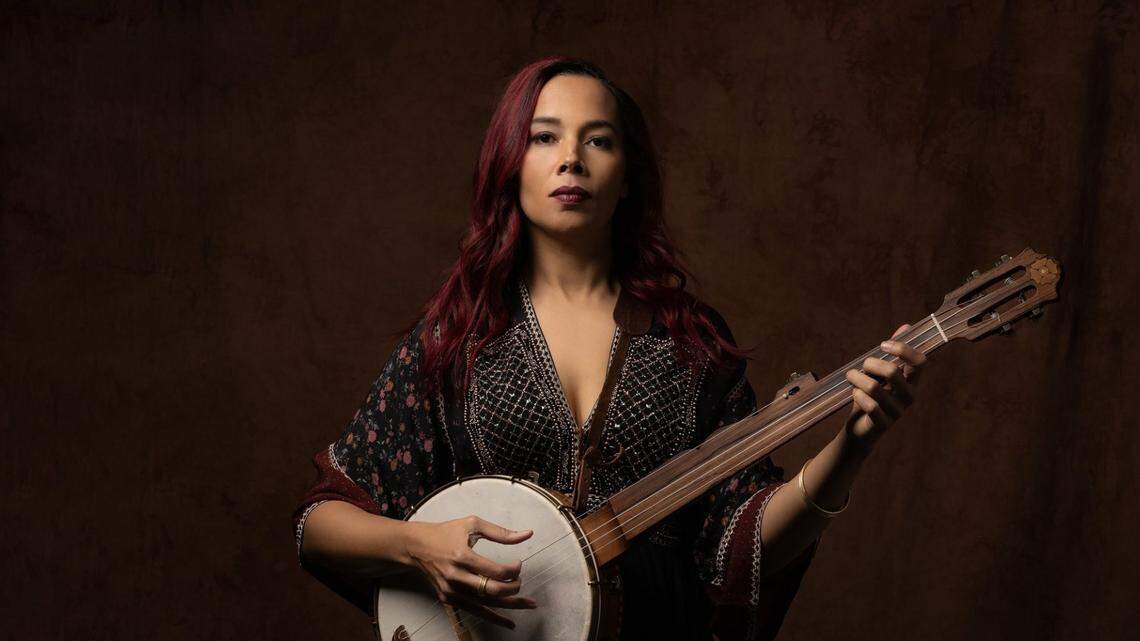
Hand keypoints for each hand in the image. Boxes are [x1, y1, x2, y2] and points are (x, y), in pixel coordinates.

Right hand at [403, 515, 536, 628]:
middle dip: (514, 588)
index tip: (518, 564)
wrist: (415, 546)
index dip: (513, 570)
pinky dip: (493, 617)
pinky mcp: (448, 599)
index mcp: (462, 556)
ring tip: (529, 605)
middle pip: (493, 591)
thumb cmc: (445, 533)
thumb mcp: (472, 524)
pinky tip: (508, 621)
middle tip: (520, 581)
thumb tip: (527, 534)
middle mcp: (456, 576)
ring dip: (510, 606)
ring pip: (486, 605)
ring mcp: (451, 590)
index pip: (496, 571)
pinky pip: (475, 611)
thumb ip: (501, 532)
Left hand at [843, 324, 926, 448]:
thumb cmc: (870, 397)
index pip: (920, 361)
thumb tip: (906, 326)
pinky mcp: (884, 425)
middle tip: (861, 366)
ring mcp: (898, 412)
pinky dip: (858, 395)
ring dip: (857, 378)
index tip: (883, 345)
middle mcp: (910, 397)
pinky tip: (854, 394)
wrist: (860, 430)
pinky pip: (870, 406)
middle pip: (893, 371)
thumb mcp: (879, 373)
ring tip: (850, 376)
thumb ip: (892, 352)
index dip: (903, 349)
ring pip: (875, 388)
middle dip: (871, 364)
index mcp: (912, 382)